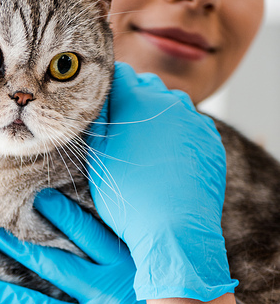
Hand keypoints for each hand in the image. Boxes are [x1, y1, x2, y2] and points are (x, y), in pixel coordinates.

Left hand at [0, 189, 152, 303]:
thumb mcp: (168, 278)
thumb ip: (142, 258)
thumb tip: (117, 237)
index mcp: (129, 266)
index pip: (89, 233)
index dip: (62, 214)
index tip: (39, 199)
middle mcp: (107, 290)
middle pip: (52, 263)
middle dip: (16, 246)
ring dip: (5, 291)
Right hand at [87, 62, 236, 301]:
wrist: (175, 229)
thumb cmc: (129, 196)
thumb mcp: (98, 158)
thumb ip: (96, 120)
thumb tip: (93, 97)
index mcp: (138, 101)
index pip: (120, 74)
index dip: (108, 87)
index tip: (102, 105)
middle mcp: (170, 102)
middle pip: (148, 87)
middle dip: (134, 101)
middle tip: (122, 130)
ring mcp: (195, 120)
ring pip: (172, 106)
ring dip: (158, 118)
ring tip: (146, 148)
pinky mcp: (210, 140)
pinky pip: (191, 128)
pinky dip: (179, 137)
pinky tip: (168, 161)